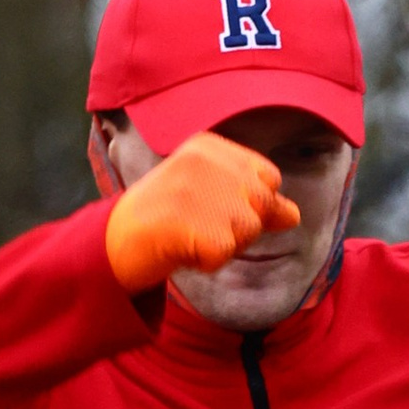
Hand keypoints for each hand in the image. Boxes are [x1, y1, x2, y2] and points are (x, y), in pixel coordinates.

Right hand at [105, 132, 299, 294]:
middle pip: (263, 204)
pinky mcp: (192, 223)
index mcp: (209, 146)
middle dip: (242, 227)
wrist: (114, 242)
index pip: (268, 177)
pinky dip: (208, 262)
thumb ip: (253, 200)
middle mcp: (204, 161)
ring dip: (225, 246)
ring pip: (249, 230)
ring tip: (190, 236)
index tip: (217, 209)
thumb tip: (294, 215)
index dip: (253, 203)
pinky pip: (225, 254)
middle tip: (203, 227)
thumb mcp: (209, 196)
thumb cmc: (166, 219)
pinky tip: (183, 250)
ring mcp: (198, 191)